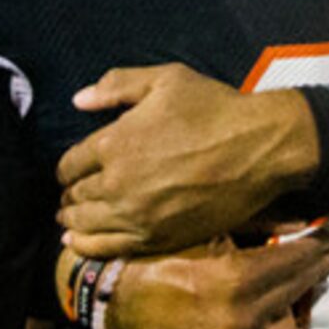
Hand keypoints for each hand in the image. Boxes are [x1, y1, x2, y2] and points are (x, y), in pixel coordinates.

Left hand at [56, 65, 319, 257]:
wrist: (261, 148)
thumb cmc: (216, 108)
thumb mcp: (166, 80)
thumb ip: (117, 85)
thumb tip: (78, 101)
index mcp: (114, 142)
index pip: (70, 164)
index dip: (67, 168)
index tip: (71, 170)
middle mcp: (117, 182)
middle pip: (76, 195)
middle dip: (70, 194)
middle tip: (71, 195)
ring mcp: (136, 215)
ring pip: (85, 224)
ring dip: (72, 220)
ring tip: (69, 219)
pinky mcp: (157, 238)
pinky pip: (107, 248)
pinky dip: (86, 246)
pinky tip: (77, 243)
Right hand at [106, 236, 328, 328]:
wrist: (111, 297)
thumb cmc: (159, 254)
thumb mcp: (206, 230)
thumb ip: (259, 226)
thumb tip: (304, 222)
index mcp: (236, 280)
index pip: (297, 262)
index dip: (318, 248)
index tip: (328, 240)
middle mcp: (238, 321)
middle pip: (299, 294)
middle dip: (315, 272)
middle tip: (328, 260)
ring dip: (296, 310)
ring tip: (296, 293)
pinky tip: (272, 320)